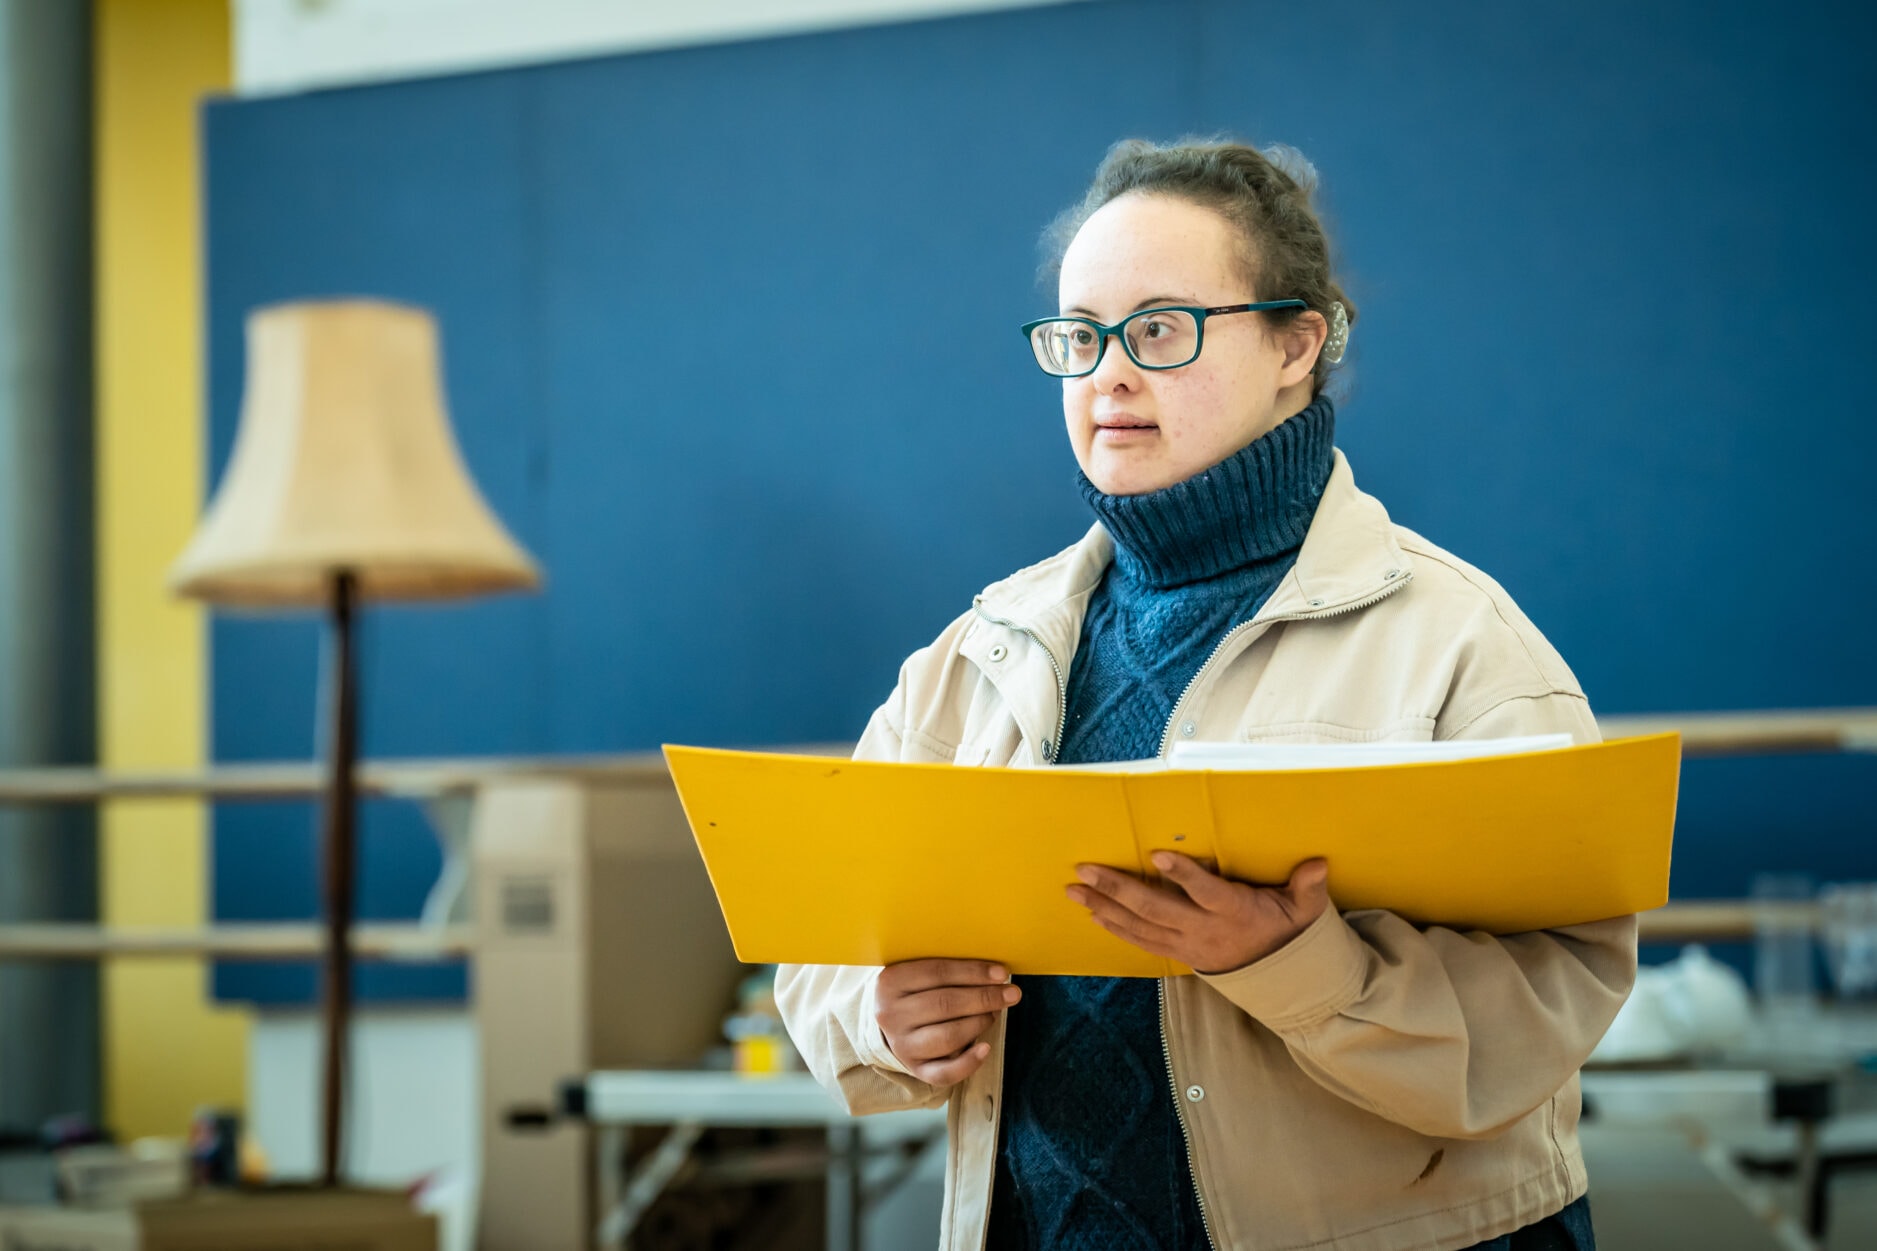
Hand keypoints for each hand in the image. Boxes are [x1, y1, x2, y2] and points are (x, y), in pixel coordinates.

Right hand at [874, 958, 1019, 1085]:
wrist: (892, 1020)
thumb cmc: (916, 989)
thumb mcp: (918, 971)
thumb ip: (948, 968)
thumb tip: (994, 971)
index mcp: (890, 982)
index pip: (937, 972)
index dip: (973, 972)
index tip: (1002, 973)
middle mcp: (890, 1015)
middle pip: (945, 1004)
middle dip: (984, 998)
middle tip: (1011, 994)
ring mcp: (901, 1045)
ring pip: (948, 1037)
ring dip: (979, 1023)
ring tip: (994, 1013)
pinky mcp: (915, 1069)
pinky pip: (944, 1073)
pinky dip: (969, 1063)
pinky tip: (986, 1048)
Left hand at [1066, 853, 1330, 973]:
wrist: (1280, 981)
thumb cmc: (1287, 932)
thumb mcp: (1305, 911)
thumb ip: (1308, 887)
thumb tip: (1317, 864)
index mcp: (1234, 912)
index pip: (1205, 892)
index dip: (1183, 874)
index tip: (1157, 853)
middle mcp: (1204, 931)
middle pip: (1156, 910)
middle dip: (1118, 889)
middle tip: (1086, 870)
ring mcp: (1188, 946)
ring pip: (1140, 927)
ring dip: (1105, 907)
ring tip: (1076, 890)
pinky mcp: (1179, 955)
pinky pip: (1141, 942)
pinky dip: (1116, 927)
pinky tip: (1094, 912)